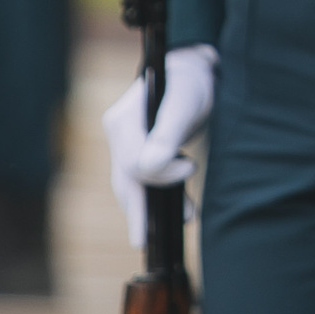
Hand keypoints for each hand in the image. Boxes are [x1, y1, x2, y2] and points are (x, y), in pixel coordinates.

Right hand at [100, 45, 215, 248]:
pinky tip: (179, 210)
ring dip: (152, 207)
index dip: (162, 174)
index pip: (134, 164)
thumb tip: (149, 166)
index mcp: (121, 122)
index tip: (191, 167)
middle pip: (125, 180)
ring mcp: (126, 143)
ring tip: (182, 219)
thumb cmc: (191, 83)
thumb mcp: (184, 104)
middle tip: (144, 241)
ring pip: (133, 184)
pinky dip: (158, 196)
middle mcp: (118, 133)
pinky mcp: (139, 149)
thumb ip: (167, 134)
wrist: (196, 72)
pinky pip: (143, 179)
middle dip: (140, 210)